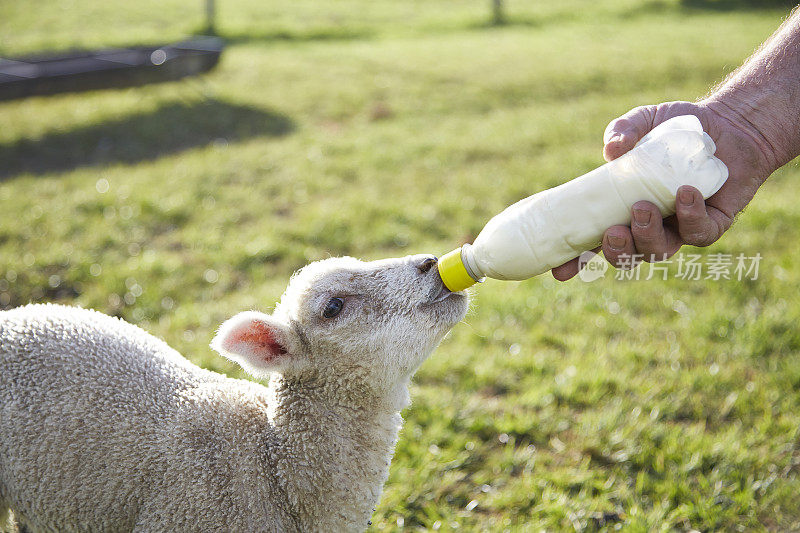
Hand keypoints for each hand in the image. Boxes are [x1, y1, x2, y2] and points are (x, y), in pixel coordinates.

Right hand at [551, 100, 773, 280]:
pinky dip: (689, 216)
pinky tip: (686, 193)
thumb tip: (612, 149)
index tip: (560, 271)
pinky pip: (698, 233)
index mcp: (620, 209)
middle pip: (626, 256)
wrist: (728, 125)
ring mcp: (678, 228)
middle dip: (616, 252)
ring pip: (659, 251)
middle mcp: (647, 225)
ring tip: (643, 208)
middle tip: (612, 232)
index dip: (575, 261)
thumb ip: (623, 129)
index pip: (592, 242)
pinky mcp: (711, 223)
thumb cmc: (676, 129)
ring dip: (646, 236)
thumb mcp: (643, 121)